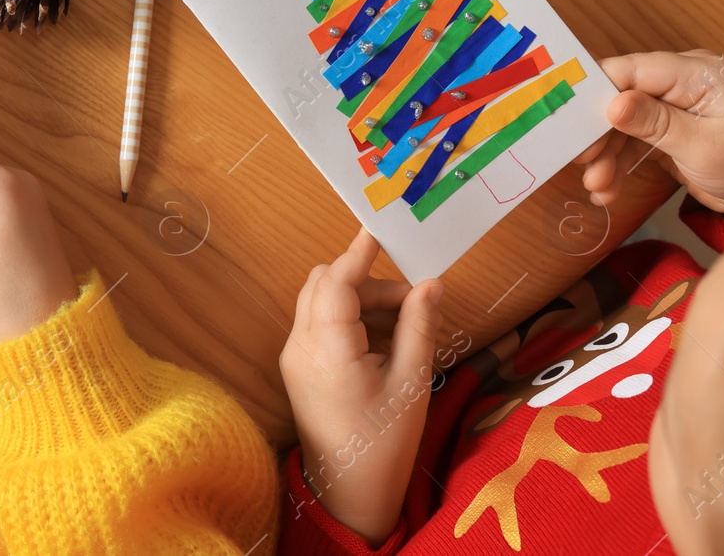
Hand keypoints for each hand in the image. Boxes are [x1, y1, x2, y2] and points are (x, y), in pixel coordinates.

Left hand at [280, 230, 441, 545]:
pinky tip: (383, 342)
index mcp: (327, 347)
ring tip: (405, 325)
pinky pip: (318, 325)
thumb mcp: (411, 382)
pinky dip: (348, 320)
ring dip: (359, 301)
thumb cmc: (385, 442)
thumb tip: (431, 283)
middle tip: (412, 300)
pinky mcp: (296, 368)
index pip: (337, 280)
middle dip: (367, 282)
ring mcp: (292, 356)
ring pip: (320, 302)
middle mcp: (299, 345)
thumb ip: (418, 326)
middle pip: (325, 285)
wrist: (349, 493)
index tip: (378, 229)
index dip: (358, 253)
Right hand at [578, 51, 723, 227]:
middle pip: (621, 96)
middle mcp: (682, 84)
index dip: (597, 90)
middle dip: (599, 131)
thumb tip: (612, 104)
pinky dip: (617, 164)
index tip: (568, 117)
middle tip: (581, 160)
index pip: (634, 70)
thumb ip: (656, 123)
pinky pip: (631, 141)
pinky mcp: (667, 131)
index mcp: (698, 74)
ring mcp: (673, 108)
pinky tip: (607, 189)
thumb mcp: (705, 148)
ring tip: (597, 186)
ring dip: (605, 155)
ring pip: (621, 123)